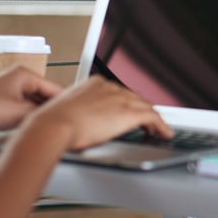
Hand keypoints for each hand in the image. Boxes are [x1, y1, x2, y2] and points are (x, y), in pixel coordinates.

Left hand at [0, 66, 63, 133]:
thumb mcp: (21, 112)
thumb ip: (43, 112)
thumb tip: (58, 115)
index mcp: (25, 74)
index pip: (54, 87)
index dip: (65, 102)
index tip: (75, 112)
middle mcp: (20, 77)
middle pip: (45, 94)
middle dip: (51, 108)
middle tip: (64, 120)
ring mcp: (12, 87)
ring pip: (35, 101)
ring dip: (40, 112)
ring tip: (50, 123)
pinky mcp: (5, 98)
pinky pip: (25, 105)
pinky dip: (30, 114)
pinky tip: (35, 123)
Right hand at [24, 76, 173, 150]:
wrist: (53, 127)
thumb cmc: (52, 123)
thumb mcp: (68, 111)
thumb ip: (81, 112)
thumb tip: (84, 123)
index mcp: (96, 84)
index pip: (120, 92)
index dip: (128, 104)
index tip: (130, 111)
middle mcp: (111, 88)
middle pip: (135, 98)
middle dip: (142, 110)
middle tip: (148, 123)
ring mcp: (121, 99)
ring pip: (146, 107)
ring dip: (153, 119)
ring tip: (158, 129)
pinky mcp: (129, 113)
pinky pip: (153, 118)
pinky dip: (161, 126)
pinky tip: (164, 133)